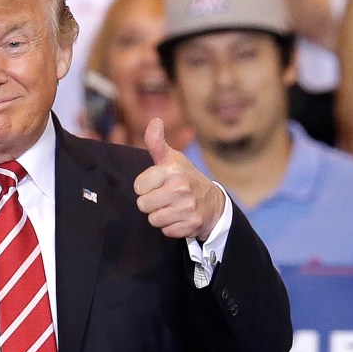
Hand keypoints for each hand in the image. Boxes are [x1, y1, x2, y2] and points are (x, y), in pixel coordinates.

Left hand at [134, 118, 224, 240]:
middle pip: (143, 205)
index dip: (145, 187)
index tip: (157, 184)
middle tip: (164, 198)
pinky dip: (171, 227)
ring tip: (172, 207)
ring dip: (160, 216)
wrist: (214, 203)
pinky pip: (166, 231)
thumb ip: (157, 143)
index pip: (138, 186)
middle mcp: (181, 188)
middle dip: (151, 203)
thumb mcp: (172, 159)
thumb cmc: (186, 177)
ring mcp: (187, 207)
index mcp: (172, 170)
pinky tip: (180, 217)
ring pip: (153, 219)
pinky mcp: (192, 224)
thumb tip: (155, 120)